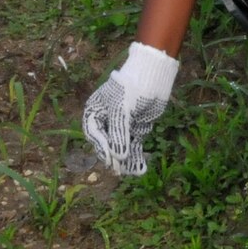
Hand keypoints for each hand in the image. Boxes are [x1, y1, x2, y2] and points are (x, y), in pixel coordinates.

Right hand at [82, 42, 177, 175]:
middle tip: (119, 171)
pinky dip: (137, 158)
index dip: (102, 147)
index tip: (110, 159)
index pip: (94, 134)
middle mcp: (107, 121)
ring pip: (122, 148)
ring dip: (126, 161)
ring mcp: (122, 126)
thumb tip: (118, 158)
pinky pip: (135, 147)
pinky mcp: (136, 129)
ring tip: (131, 172)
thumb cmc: (131, 87)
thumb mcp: (121, 110)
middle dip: (114, 158)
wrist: (153, 76)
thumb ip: (118, 134)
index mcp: (95, 112)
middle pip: (107, 144)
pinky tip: (140, 169)